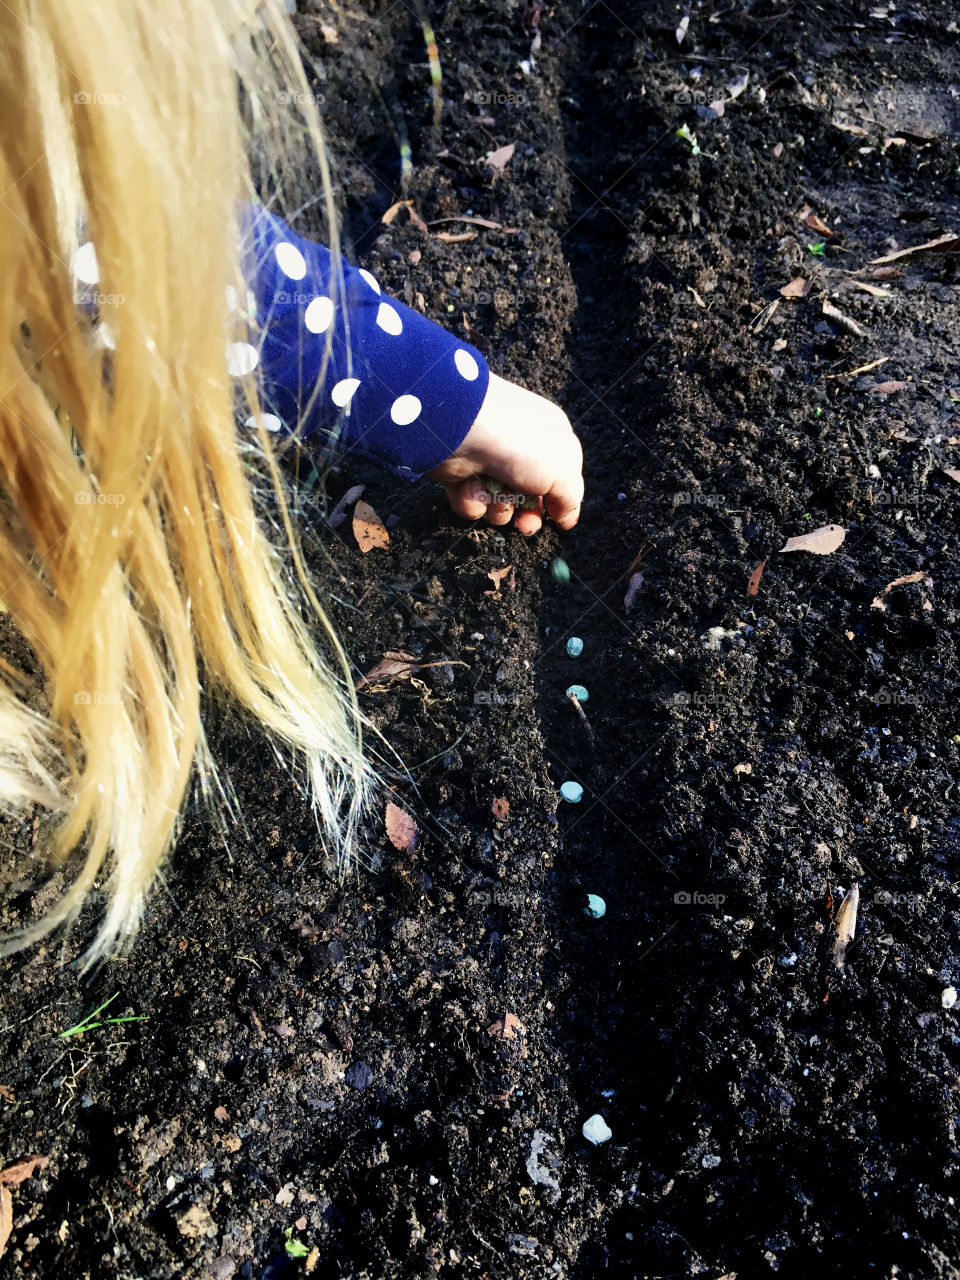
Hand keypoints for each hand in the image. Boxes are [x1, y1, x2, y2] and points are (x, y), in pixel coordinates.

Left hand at [429, 373, 582, 535]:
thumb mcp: (562, 473)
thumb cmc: (521, 445)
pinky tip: (471, 484)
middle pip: (528, 500)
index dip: (558, 503)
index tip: (558, 520)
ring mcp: (489, 464)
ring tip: (493, 490)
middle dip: (527, 516)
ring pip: (499, 506)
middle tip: (524, 524)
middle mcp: (520, 452)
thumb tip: (566, 519)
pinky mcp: (462, 475)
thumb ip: (570, 499)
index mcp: (549, 441)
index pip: (559, 480)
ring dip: (498, 505)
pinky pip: (472, 503)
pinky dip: (472, 500)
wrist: (464, 430)